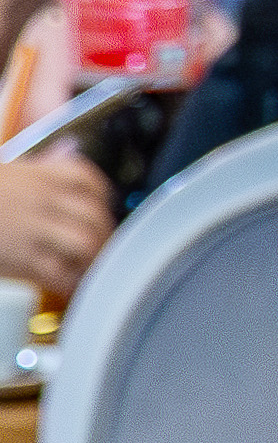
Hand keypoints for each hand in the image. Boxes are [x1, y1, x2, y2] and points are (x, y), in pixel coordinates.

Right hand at [0, 151, 112, 299]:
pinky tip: (67, 288)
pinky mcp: (24, 258)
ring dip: (92, 259)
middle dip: (103, 234)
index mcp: (39, 174)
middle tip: (98, 248)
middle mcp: (43, 197)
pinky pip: (61, 273)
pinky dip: (71, 283)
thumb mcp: (5, 172)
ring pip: (86, 243)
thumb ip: (34, 169)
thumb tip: (63, 154)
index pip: (90, 181)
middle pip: (95, 215)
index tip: (99, 210)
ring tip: (87, 270)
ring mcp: (35, 228)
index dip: (101, 199)